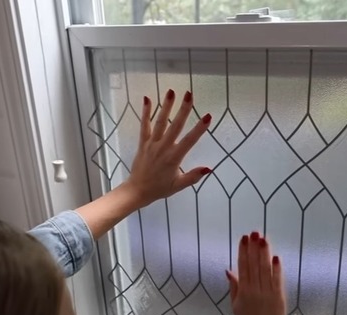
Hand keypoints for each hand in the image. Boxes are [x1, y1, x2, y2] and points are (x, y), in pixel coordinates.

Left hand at [123, 89, 211, 206]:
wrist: (137, 190)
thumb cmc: (160, 188)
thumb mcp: (178, 186)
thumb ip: (193, 176)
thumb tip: (209, 169)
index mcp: (174, 158)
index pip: (189, 141)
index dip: (199, 128)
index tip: (208, 116)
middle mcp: (163, 147)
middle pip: (175, 126)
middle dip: (183, 109)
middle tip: (189, 94)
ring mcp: (152, 143)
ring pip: (160, 122)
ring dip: (166, 106)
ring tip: (171, 91)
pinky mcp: (143, 142)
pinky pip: (144, 125)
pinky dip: (145, 112)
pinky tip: (147, 99)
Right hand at [226, 232, 285, 314]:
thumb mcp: (236, 304)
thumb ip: (234, 286)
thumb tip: (228, 270)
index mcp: (243, 290)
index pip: (242, 266)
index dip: (243, 251)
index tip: (243, 238)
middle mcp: (254, 289)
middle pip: (254, 265)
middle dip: (253, 247)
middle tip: (254, 232)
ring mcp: (267, 292)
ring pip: (265, 269)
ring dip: (264, 253)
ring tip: (264, 239)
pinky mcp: (279, 296)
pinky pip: (277, 280)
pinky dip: (276, 269)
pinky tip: (275, 257)